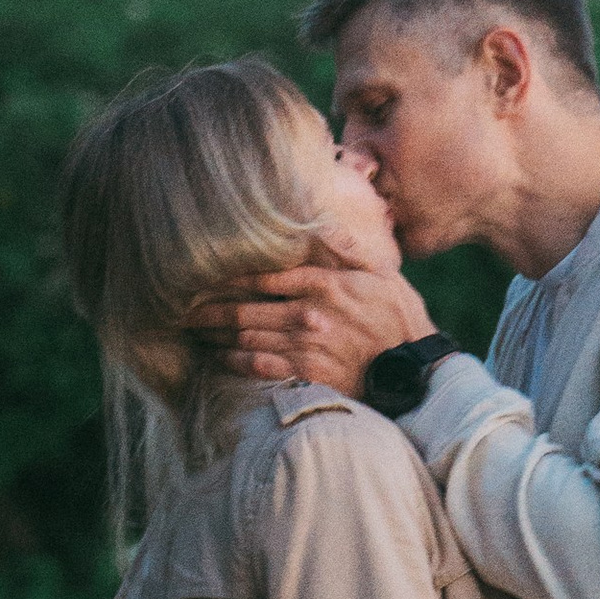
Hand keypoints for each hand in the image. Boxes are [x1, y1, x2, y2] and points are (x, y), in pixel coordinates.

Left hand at [191, 263, 434, 395]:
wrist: (415, 370)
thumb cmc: (400, 319)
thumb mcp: (382, 273)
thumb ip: (349, 249)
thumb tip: (325, 224)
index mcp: (325, 284)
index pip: (265, 275)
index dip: (230, 274)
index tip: (205, 272)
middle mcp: (310, 313)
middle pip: (246, 307)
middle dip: (211, 305)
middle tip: (183, 304)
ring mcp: (306, 346)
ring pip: (246, 336)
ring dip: (216, 332)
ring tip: (194, 328)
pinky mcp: (307, 374)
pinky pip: (260, 366)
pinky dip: (235, 360)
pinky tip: (220, 355)